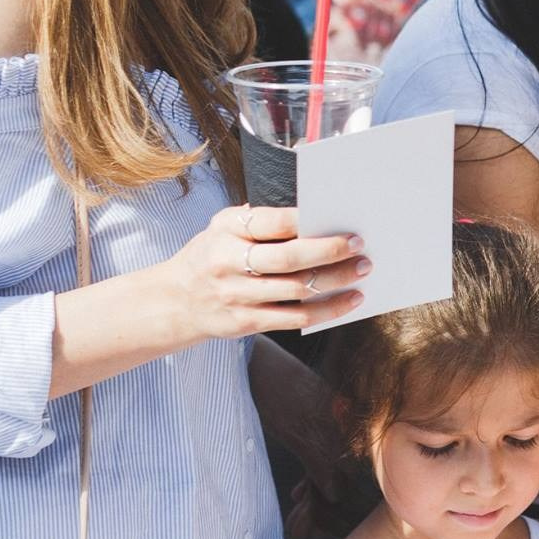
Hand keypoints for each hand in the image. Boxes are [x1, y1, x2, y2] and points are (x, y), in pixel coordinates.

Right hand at [154, 205, 367, 340]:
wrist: (176, 300)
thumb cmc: (212, 255)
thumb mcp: (223, 228)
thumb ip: (261, 222)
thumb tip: (314, 217)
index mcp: (227, 231)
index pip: (274, 224)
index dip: (310, 223)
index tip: (341, 223)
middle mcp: (230, 263)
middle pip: (290, 259)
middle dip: (330, 252)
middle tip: (360, 248)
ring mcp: (238, 295)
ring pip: (298, 290)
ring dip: (336, 281)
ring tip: (362, 271)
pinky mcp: (246, 322)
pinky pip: (296, 318)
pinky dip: (327, 310)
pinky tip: (349, 301)